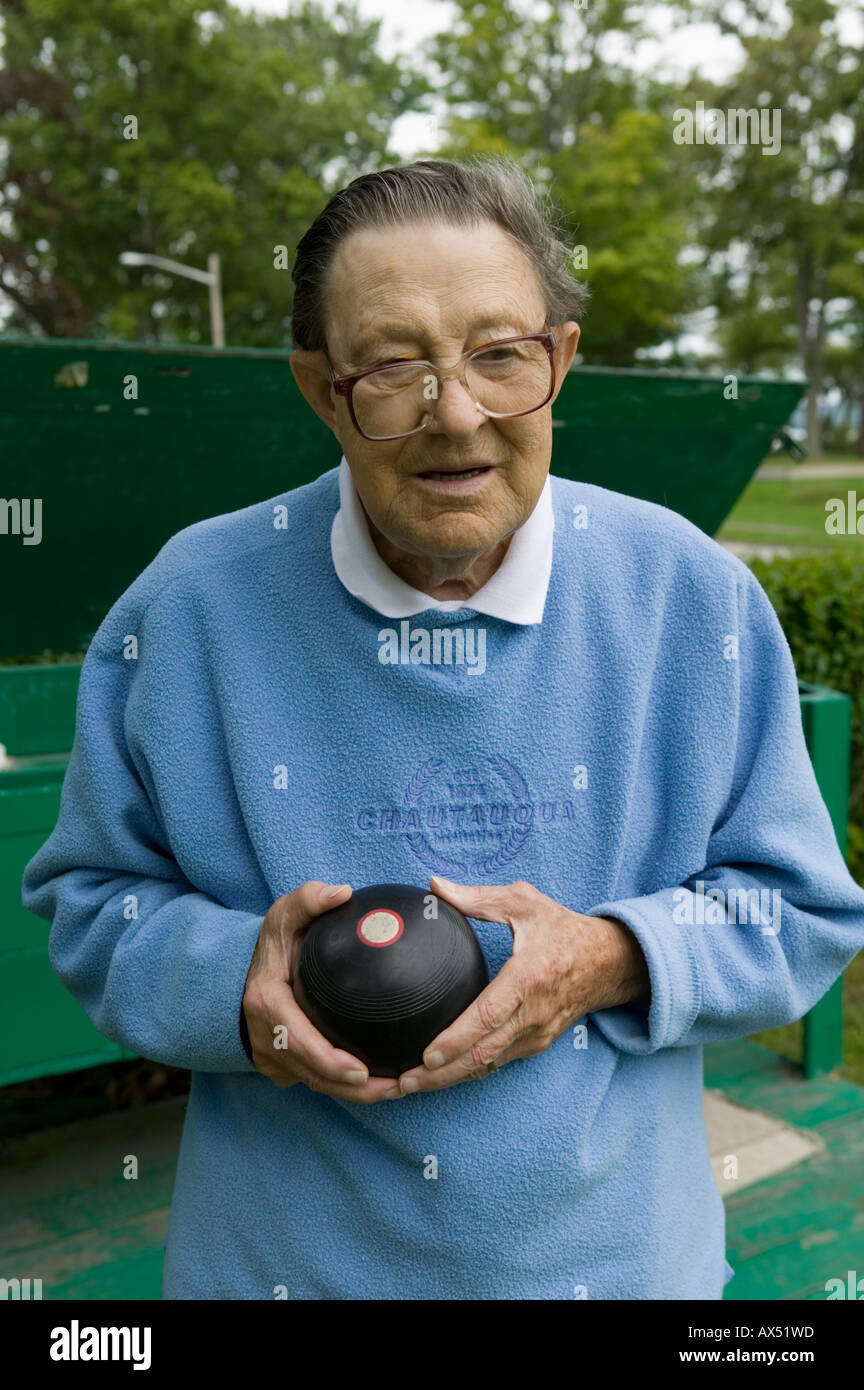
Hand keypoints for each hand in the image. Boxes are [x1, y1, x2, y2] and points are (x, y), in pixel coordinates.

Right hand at [242, 881, 402, 1102]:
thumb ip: (310, 898)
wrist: (248, 967)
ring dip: (351, 1094)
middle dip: (350, 1088)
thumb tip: (343, 891)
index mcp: (266, 1002)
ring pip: (313, 1083)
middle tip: (393, 1088)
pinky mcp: (280, 1064)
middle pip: (309, 1072)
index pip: (296, 1040)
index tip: (362, 1070)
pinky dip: (342, 1087)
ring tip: (394, 1090)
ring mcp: (269, 1054)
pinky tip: (378, 1084)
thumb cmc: (276, 940)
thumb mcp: (286, 913)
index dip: (328, 1061)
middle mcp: (264, 1035)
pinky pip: (313, 1079)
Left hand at [394, 876, 649, 1096]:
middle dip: (441, 1073)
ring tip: (410, 1085)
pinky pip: (497, 1062)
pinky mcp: (536, 1044)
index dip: (457, 1039)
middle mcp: (533, 1013)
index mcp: (528, 977)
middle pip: (483, 1053)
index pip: (489, 1016)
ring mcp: (536, 1034)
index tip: (427, 1054)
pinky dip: (468, 1072)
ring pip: (488, 1065)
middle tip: (403, 1083)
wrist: (610, 962)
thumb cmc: (563, 929)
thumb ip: (478, 898)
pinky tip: (440, 1076)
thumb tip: (434, 886)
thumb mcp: (524, 903)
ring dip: (450, 1079)